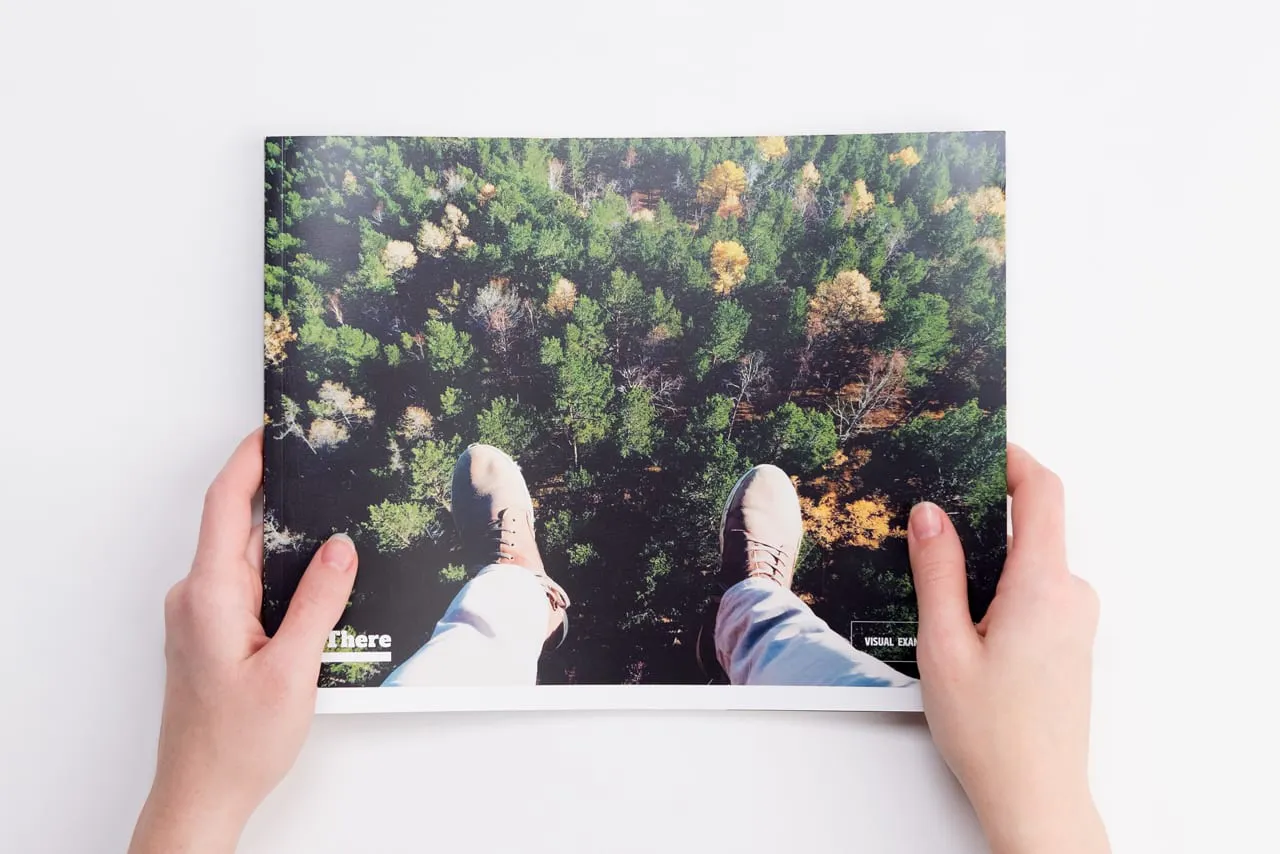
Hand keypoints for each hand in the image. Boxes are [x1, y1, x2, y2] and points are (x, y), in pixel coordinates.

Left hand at [130, 429, 358, 853]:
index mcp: (210, 595)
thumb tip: (340, 545)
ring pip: (246, 556)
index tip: (275, 428)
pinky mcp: (211, 632)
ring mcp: (201, 615)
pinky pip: (246, 583)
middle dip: (281, 493)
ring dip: (285, 538)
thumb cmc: (237, 742)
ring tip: (335, 521)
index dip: (250, 459)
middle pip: (238, 524)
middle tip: (326, 466)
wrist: (201, 795)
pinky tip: (317, 579)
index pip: (226, 504)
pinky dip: (279, 570)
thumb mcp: (295, 669)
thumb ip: (319, 601)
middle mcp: (198, 596)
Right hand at [907, 445, 1107, 853]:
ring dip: (986, 560)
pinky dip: (998, 588)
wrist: (1035, 797)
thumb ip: (937, 570)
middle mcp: (1070, 595)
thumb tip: (930, 513)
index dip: (1014, 459)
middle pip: (1033, 525)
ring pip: (1029, 563)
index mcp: (1044, 586)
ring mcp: (1075, 620)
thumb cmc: (991, 732)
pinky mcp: (1069, 642)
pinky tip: (959, 622)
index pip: (1043, 493)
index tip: (981, 444)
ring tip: (932, 587)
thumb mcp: (944, 644)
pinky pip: (1035, 591)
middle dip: (982, 515)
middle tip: (928, 520)